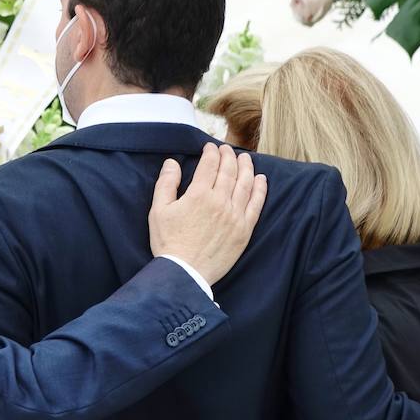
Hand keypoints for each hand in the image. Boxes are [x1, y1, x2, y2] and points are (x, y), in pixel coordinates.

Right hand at [149, 144, 266, 283]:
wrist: (185, 273)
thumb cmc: (169, 242)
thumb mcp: (158, 210)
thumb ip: (166, 183)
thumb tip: (172, 162)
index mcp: (199, 194)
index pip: (210, 165)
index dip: (211, 152)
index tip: (210, 147)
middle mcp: (220, 202)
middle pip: (229, 171)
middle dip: (229, 156)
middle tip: (227, 149)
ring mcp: (235, 216)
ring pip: (245, 184)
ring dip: (246, 168)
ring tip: (245, 158)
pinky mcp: (244, 230)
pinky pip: (256, 205)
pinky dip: (260, 190)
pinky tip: (262, 180)